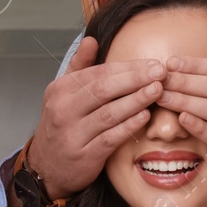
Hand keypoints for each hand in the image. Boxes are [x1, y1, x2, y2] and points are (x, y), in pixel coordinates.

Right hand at [29, 38, 165, 197]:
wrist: (46, 166)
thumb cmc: (62, 125)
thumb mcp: (62, 93)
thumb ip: (79, 66)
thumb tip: (91, 39)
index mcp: (61, 90)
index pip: (98, 73)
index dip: (127, 68)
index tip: (152, 64)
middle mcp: (64, 110)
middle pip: (103, 90)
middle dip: (135, 79)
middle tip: (160, 73)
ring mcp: (73, 134)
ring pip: (108, 114)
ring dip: (136, 101)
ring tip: (158, 91)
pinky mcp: (84, 156)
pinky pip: (110, 138)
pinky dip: (128, 126)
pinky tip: (145, 117)